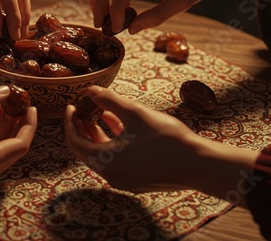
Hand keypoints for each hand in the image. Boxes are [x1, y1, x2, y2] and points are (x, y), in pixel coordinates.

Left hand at [64, 86, 258, 201]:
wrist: (200, 165)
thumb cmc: (167, 139)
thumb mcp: (135, 114)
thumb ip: (110, 100)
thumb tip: (90, 89)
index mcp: (104, 161)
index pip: (75, 142)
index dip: (70, 123)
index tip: (71, 106)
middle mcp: (110, 175)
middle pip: (86, 150)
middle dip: (83, 128)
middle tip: (82, 109)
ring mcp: (124, 180)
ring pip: (101, 155)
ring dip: (98, 134)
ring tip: (100, 113)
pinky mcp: (136, 180)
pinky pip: (115, 160)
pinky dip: (112, 143)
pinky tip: (119, 124)